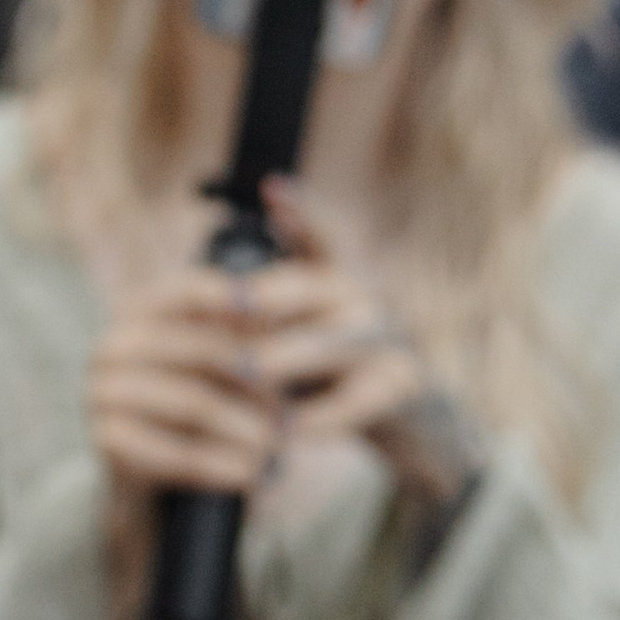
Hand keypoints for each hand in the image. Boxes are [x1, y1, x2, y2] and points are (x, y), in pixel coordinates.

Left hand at [253, 181, 479, 510]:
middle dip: (266, 298)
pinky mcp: (401, 384)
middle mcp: (361, 297)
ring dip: (286, 358)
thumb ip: (266, 316)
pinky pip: (354, 400)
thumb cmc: (334, 372)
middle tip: (228, 305)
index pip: (316, 238)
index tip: (272, 187)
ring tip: (247, 372)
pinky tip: (283, 432)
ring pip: (331, 342)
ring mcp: (386, 338)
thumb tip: (207, 307)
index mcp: (334, 278)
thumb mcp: (303, 335)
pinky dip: (316, 418)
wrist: (411, 418)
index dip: (298, 213)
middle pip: (309, 288)